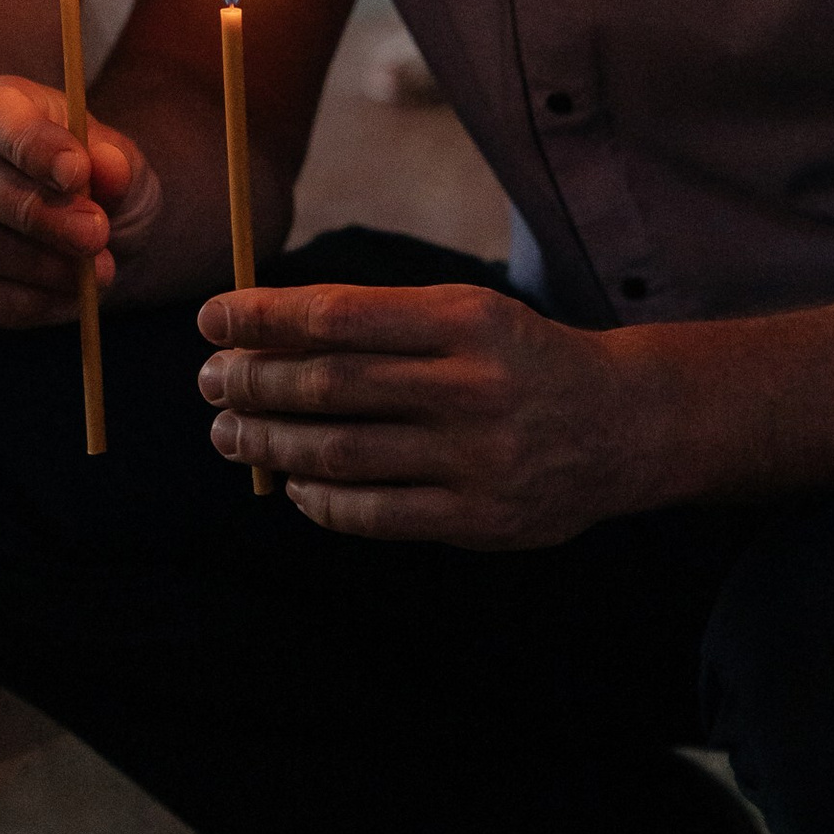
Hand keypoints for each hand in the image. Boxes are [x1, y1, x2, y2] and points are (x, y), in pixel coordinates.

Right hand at [0, 75, 163, 331]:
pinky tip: (71, 296)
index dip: (32, 146)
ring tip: (96, 271)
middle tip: (97, 234)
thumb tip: (106, 166)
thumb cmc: (99, 184)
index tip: (79, 173)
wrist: (93, 233)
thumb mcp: (122, 164)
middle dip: (39, 214)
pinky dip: (24, 300)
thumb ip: (116, 162)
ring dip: (35, 263)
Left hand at [196, 276, 650, 547]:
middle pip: (331, 385)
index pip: (339, 316)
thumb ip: (378, 323)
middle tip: (211, 381)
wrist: (623, 425)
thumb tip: (262, 336)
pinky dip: (320, 500)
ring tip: (231, 433)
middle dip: (254, 382)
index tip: (211, 319)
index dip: (263, 319)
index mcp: (465, 319)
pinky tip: (292, 485)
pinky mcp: (480, 519)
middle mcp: (472, 386)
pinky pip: (375, 514)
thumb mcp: (464, 314)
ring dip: (271, 443)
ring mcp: (478, 458)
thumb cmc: (517, 359)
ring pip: (342, 453)